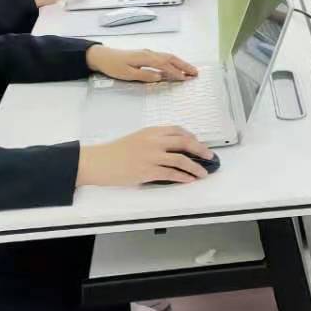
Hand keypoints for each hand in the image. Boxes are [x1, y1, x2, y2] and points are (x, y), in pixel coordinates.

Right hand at [77, 126, 213, 186]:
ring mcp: (152, 156)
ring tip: (203, 173)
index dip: (191, 137)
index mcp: (151, 131)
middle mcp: (154, 141)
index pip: (177, 130)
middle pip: (185, 142)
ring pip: (181, 159)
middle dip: (201, 149)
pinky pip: (171, 173)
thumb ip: (154, 140)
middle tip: (210, 156)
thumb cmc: (115, 151)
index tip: (198, 142)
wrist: (99, 161)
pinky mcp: (148, 171)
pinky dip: (183, 177)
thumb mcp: (137, 138)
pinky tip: (189, 180)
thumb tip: (172, 148)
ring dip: (195, 167)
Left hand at [86, 46, 199, 81]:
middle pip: (171, 58)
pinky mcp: (146, 55)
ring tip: (190, 70)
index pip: (165, 65)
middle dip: (184, 65)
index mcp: (146, 58)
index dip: (176, 72)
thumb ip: (144, 76)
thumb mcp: (127, 74)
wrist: (102, 56)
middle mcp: (149, 53)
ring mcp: (148, 53)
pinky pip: (163, 57)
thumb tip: (159, 77)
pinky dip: (173, 62)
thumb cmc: (113, 66)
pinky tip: (175, 67)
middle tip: (195, 73)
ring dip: (180, 63)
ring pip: (168, 57)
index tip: (185, 79)